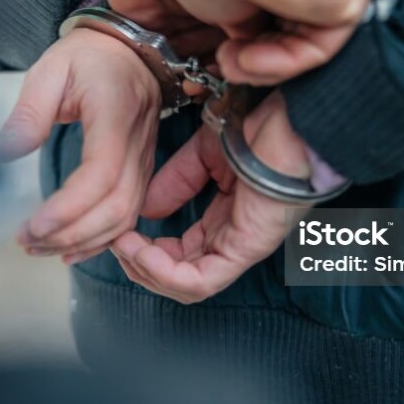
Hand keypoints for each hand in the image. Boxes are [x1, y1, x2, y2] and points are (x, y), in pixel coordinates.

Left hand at [0, 27, 160, 263]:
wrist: (130, 51)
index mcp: (116, 113)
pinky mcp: (141, 172)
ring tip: (39, 246)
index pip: (102, 173)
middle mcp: (137, 143)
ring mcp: (144, 160)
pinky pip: (129, 215)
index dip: (70, 207)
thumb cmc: (90, 57)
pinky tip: (69, 248)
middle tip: (26, 240)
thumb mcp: (51, 71)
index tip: (34, 224)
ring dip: (83, 241)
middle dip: (70, 233)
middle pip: (116, 206)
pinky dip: (101, 239)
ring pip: (125, 217)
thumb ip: (27, 114)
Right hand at [111, 92, 310, 302]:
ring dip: (146, 270)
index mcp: (225, 221)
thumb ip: (174, 181)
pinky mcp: (247, 248)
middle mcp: (233, 240)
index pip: (179, 255)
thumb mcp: (202, 154)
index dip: (145, 249)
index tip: (120, 230)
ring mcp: (241, 247)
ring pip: (186, 286)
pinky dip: (165, 272)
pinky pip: (200, 280)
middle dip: (139, 265)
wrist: (288, 117)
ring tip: (124, 246)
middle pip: (178, 277)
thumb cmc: (260, 129)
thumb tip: (145, 209)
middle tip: (115, 242)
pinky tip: (142, 250)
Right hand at [171, 0, 378, 84]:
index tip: (223, 51)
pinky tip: (250, 60)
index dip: (248, 41)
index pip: (277, 11)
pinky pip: (319, 48)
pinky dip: (282, 63)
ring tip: (234, 61)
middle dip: (254, 58)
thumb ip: (241, 16)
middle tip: (227, 62)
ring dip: (262, 65)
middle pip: (292, 31)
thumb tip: (251, 45)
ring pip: (305, 44)